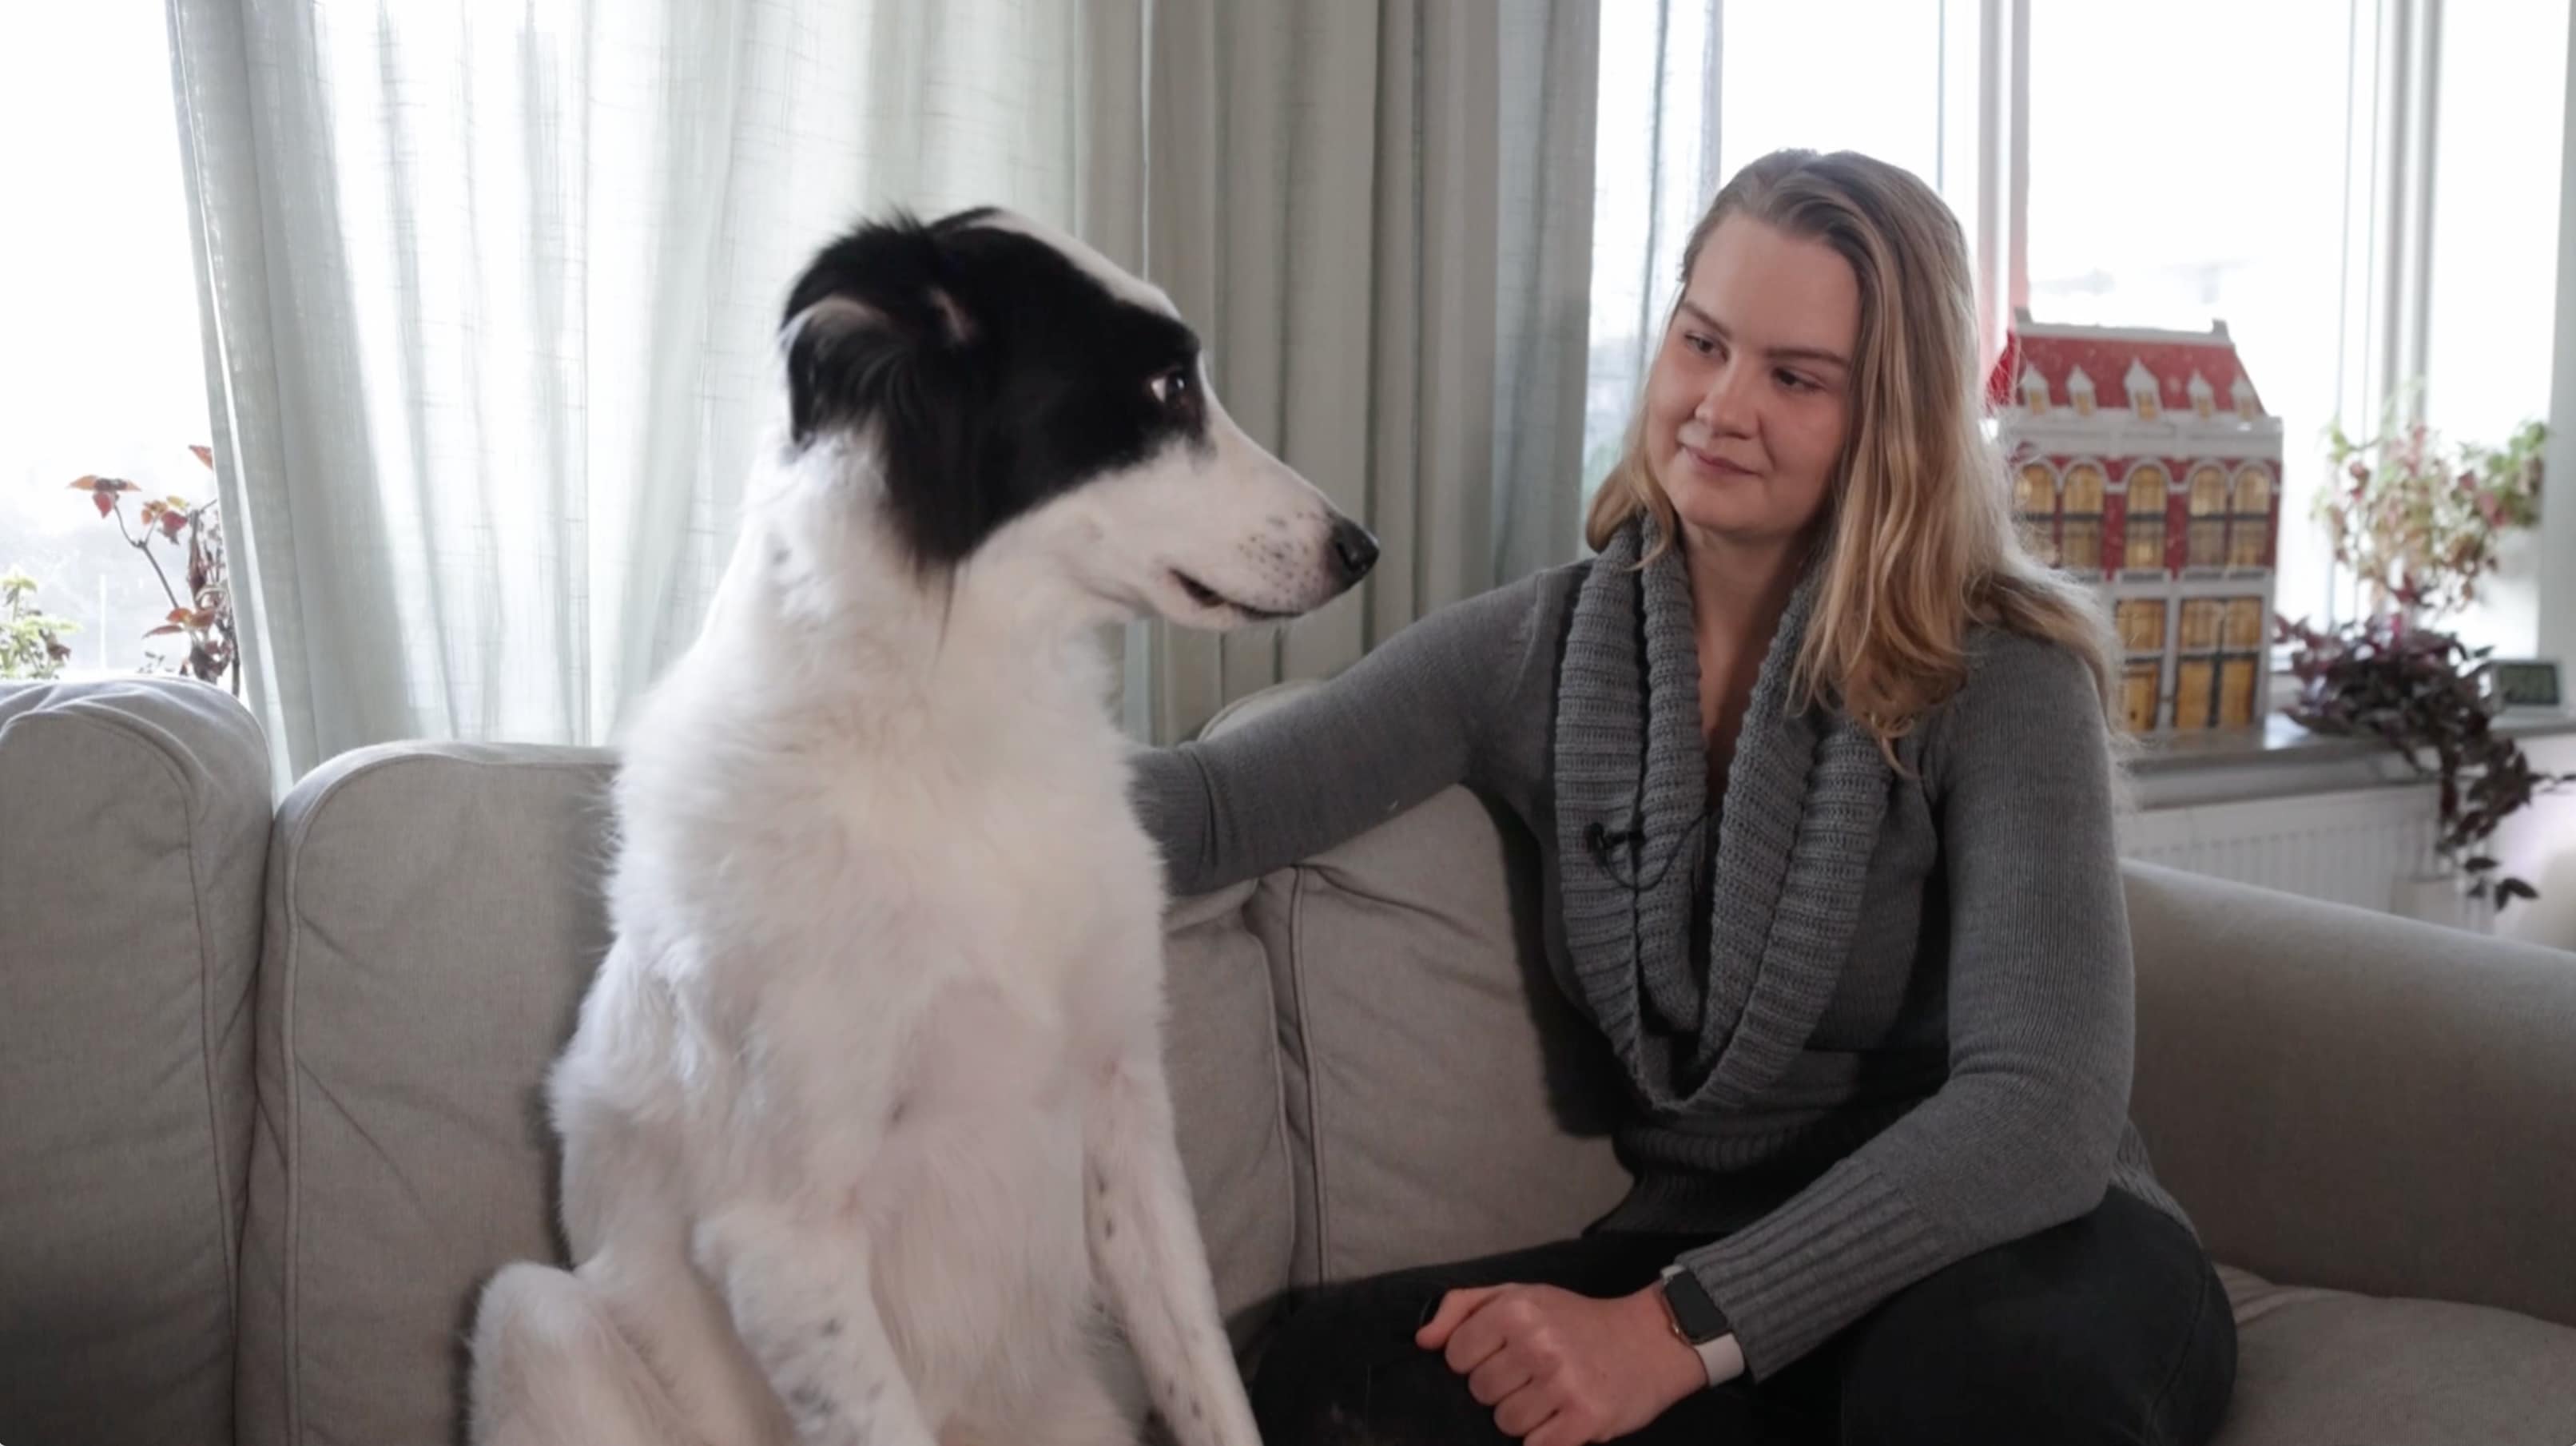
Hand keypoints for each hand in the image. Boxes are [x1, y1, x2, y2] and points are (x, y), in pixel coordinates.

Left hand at [1414, 1282, 1709, 1445]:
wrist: (1650, 1340)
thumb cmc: (1576, 1319)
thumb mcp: (1520, 1294)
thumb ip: (1463, 1308)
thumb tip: (1423, 1341)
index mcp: (1516, 1309)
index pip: (1456, 1356)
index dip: (1476, 1361)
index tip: (1505, 1356)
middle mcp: (1537, 1343)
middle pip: (1480, 1392)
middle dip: (1502, 1388)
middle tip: (1536, 1375)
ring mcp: (1562, 1383)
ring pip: (1505, 1423)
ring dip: (1525, 1416)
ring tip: (1552, 1395)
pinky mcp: (1585, 1420)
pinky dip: (1546, 1439)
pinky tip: (1563, 1418)